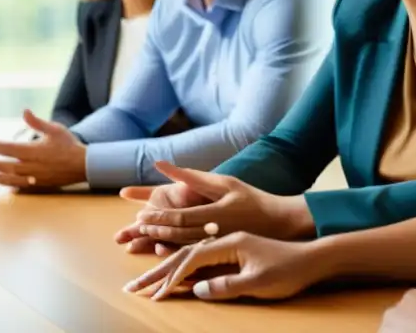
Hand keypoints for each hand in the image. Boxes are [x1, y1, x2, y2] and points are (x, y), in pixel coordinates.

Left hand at [0, 109, 86, 189]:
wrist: (83, 164)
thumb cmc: (69, 145)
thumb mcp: (55, 129)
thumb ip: (37, 122)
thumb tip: (24, 111)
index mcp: (32, 151)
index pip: (6, 148)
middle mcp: (29, 166)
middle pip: (4, 165)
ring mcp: (33, 177)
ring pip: (10, 178)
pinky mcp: (39, 184)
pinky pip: (21, 187)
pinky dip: (11, 187)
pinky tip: (6, 187)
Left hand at [116, 161, 312, 254]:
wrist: (277, 221)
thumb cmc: (251, 197)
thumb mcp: (223, 182)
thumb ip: (191, 176)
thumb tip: (162, 165)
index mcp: (215, 214)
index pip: (179, 218)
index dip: (158, 218)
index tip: (141, 215)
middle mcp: (214, 232)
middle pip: (177, 234)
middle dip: (155, 230)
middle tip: (137, 225)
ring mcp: (217, 244)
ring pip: (183, 245)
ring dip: (161, 240)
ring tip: (145, 235)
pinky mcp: (219, 251)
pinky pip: (193, 252)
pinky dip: (176, 250)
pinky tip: (165, 248)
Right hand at [123, 231, 320, 301]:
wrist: (313, 257)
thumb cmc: (288, 270)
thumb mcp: (259, 281)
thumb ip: (227, 285)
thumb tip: (196, 289)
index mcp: (230, 243)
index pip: (192, 259)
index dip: (171, 278)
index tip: (153, 295)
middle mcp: (225, 238)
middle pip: (183, 252)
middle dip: (156, 270)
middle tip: (131, 286)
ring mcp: (228, 243)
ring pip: (188, 252)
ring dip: (163, 264)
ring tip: (142, 276)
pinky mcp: (233, 249)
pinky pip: (201, 256)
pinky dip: (182, 264)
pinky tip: (172, 272)